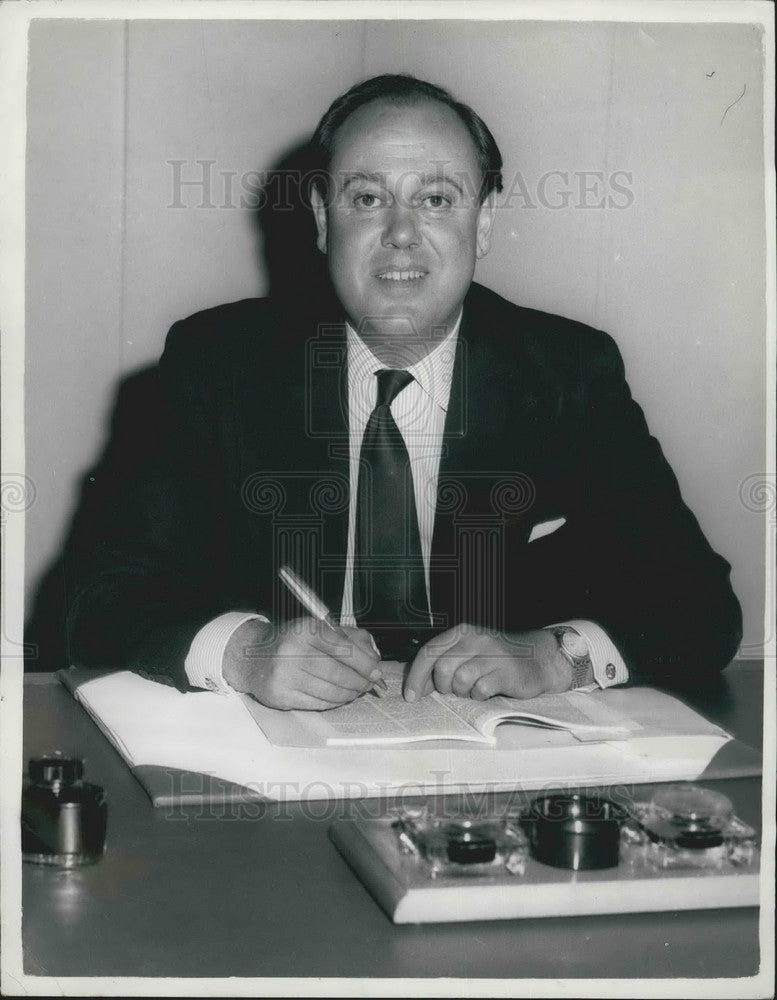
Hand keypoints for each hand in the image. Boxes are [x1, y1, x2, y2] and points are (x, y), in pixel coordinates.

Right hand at [223, 617, 381, 709]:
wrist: (252, 656)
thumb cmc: (292, 642)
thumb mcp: (318, 629)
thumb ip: (350, 638)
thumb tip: (373, 658)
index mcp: (306, 630)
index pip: (345, 649)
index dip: (366, 664)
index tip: (375, 671)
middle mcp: (294, 651)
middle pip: (340, 674)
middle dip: (360, 682)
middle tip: (368, 684)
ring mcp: (286, 676)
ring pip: (331, 692)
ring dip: (349, 694)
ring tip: (355, 690)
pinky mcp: (282, 696)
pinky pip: (319, 704)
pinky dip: (334, 702)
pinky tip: (338, 696)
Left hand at [403, 625, 572, 701]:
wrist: (539, 659)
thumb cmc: (497, 660)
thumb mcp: (468, 653)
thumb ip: (444, 663)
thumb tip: (417, 687)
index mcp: (462, 632)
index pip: (429, 652)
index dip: (416, 676)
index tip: (411, 697)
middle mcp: (476, 638)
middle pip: (442, 668)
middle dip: (442, 686)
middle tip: (453, 691)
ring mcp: (493, 654)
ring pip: (460, 679)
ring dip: (462, 692)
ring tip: (473, 689)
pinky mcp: (507, 671)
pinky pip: (480, 690)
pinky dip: (479, 696)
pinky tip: (487, 691)